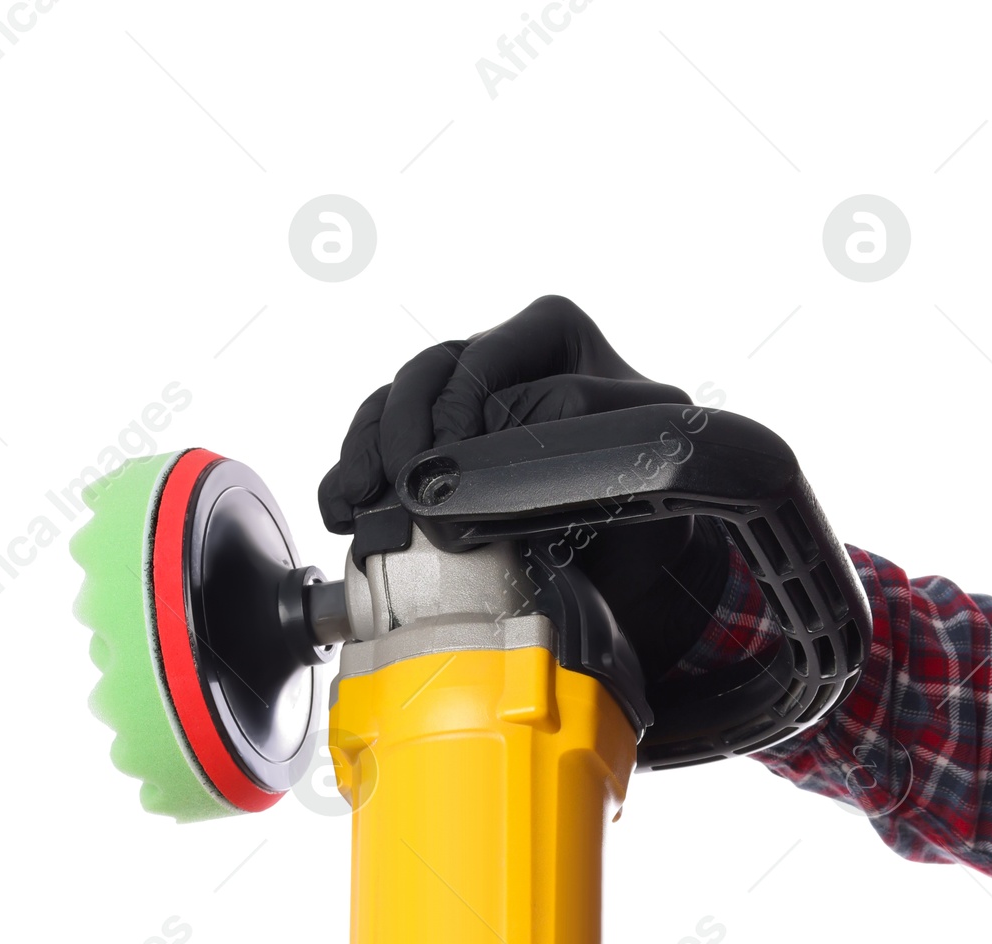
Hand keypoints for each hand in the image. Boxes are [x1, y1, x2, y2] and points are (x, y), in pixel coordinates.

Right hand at [318, 294, 735, 686]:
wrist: (634, 558)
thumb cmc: (649, 490)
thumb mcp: (646, 444)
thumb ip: (595, 418)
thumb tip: (528, 418)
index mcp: (551, 337)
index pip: (487, 354)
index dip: (458, 405)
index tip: (447, 460)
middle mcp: (497, 360)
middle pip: (427, 373)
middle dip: (404, 431)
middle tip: (399, 485)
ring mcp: (457, 404)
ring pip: (391, 406)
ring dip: (366, 453)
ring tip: (356, 500)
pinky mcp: (430, 452)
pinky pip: (376, 447)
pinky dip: (352, 478)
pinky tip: (342, 511)